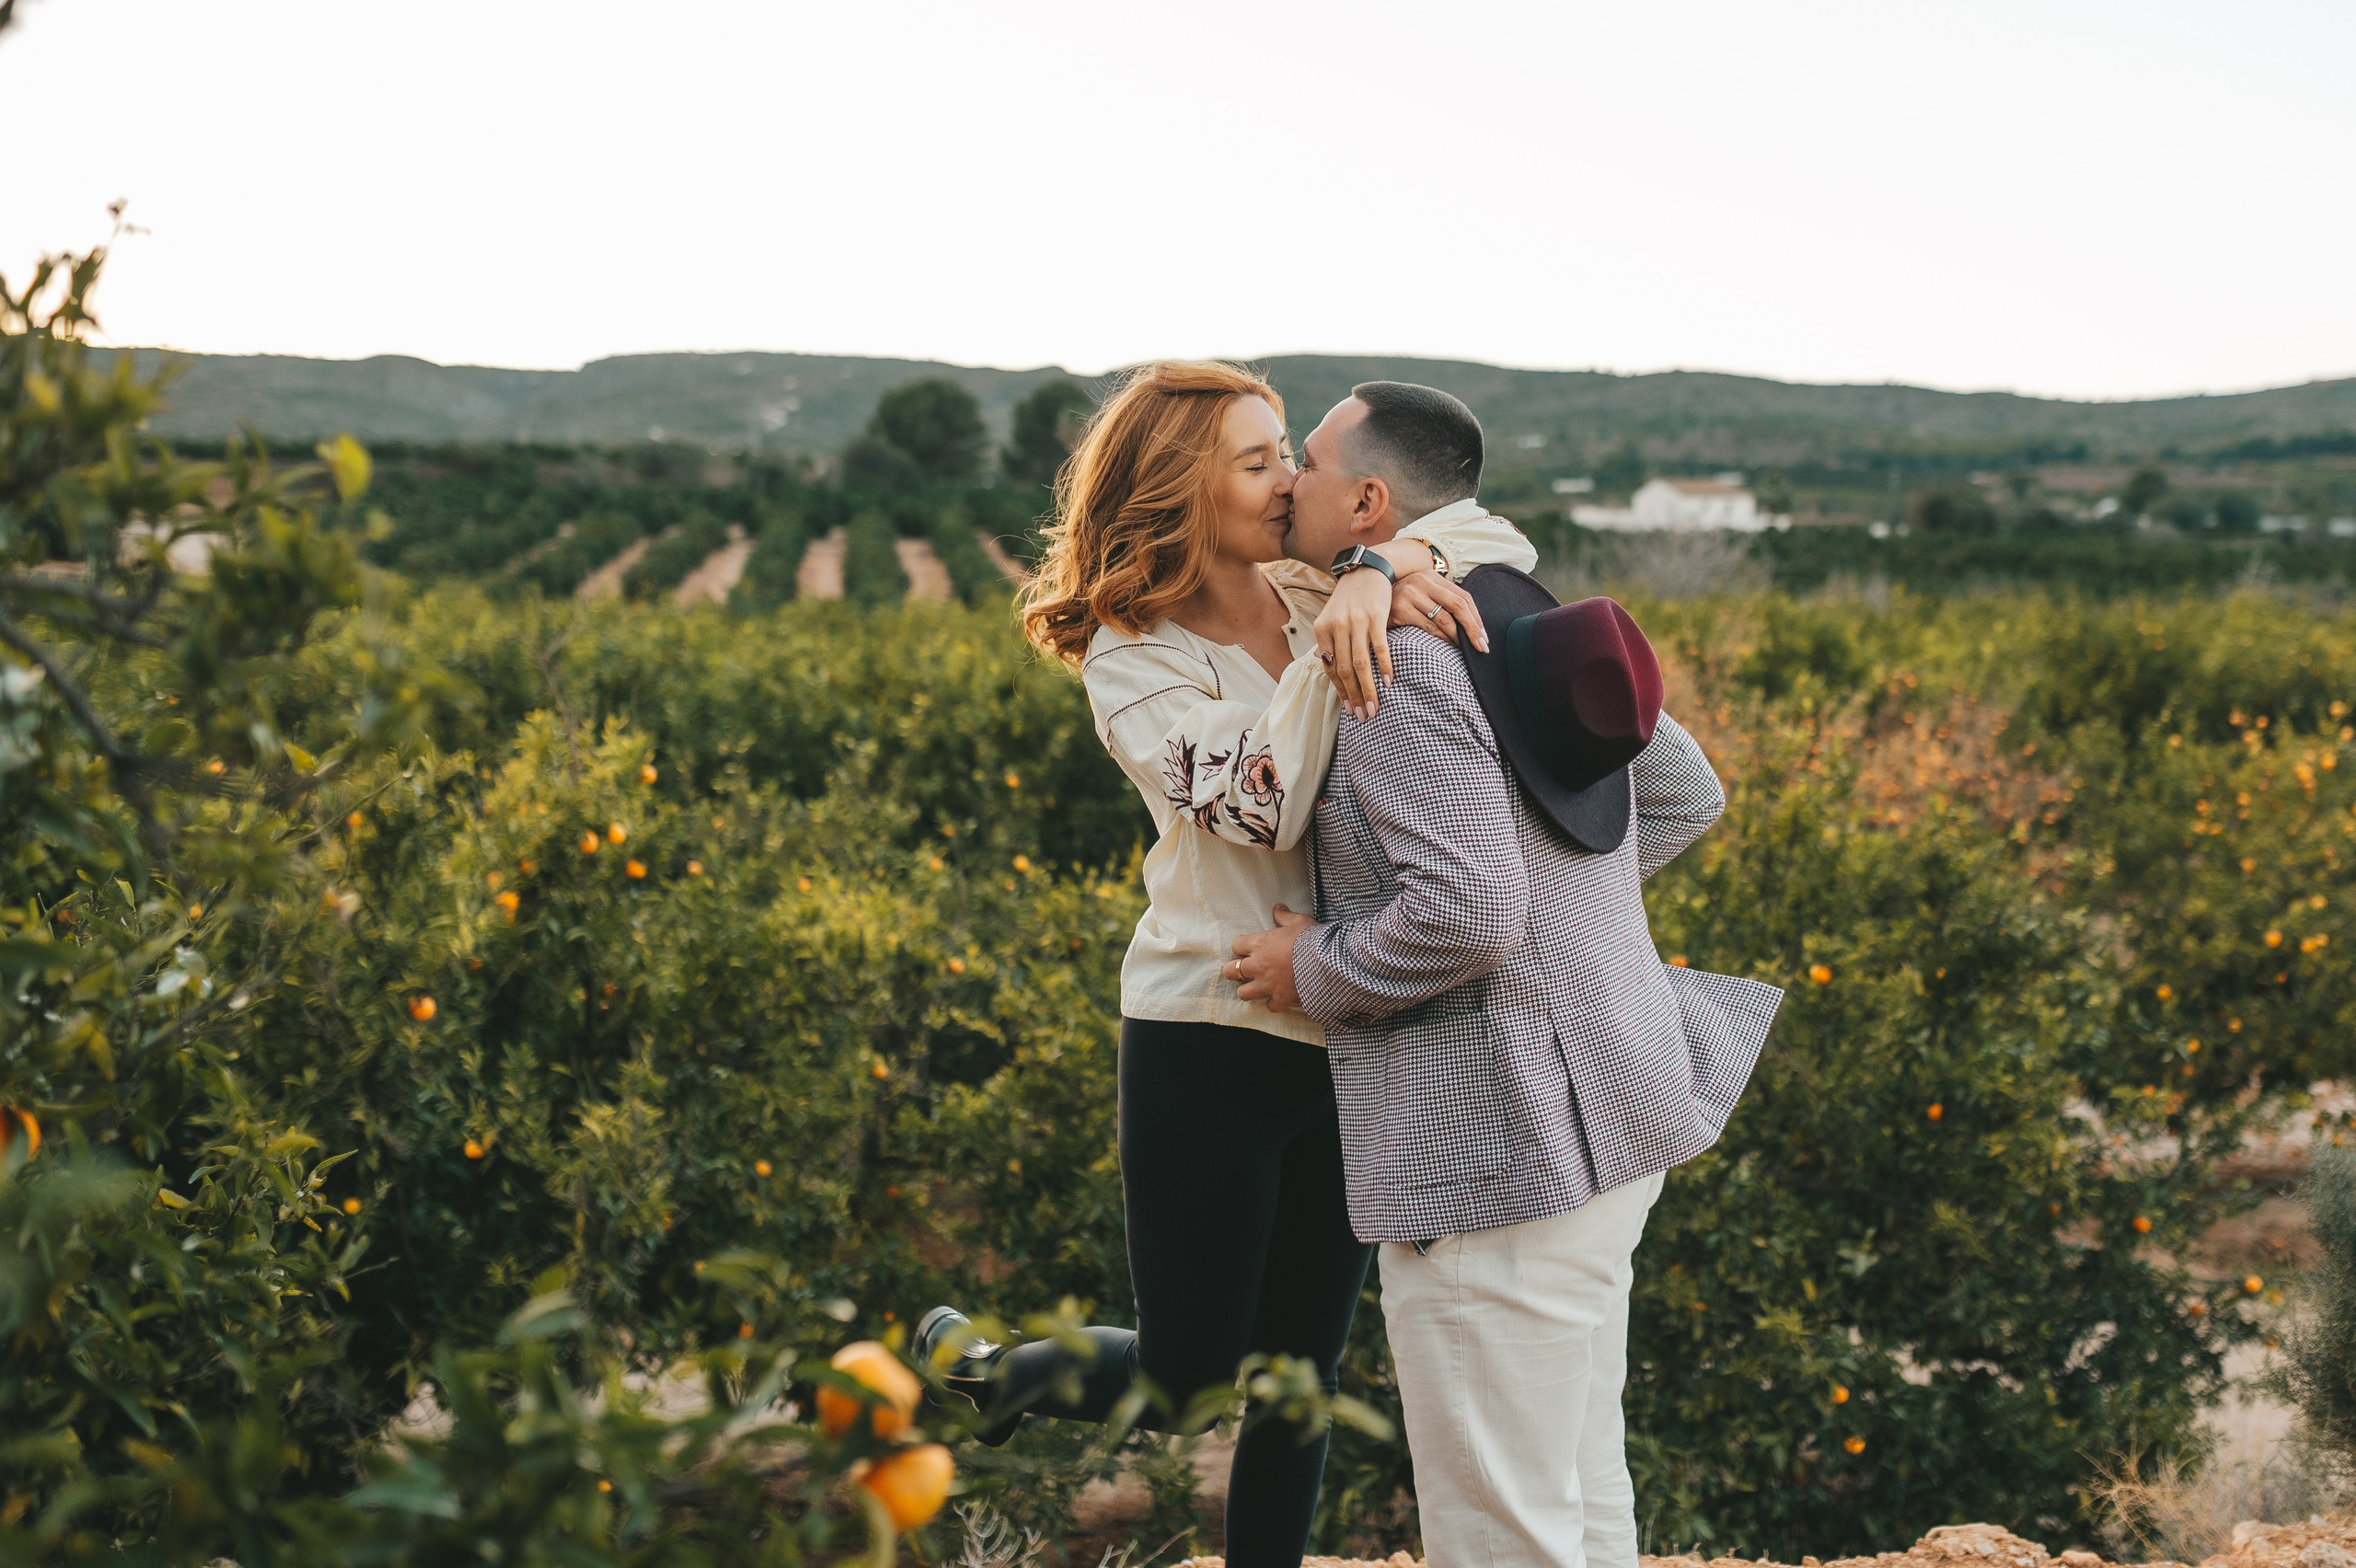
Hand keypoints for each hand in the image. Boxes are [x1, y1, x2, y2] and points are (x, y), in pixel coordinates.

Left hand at [1229, 904, 1309, 1013]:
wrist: (1328, 963)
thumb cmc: (1312, 939)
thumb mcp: (1299, 921)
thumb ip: (1285, 916)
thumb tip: (1277, 907)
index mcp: (1260, 944)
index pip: (1236, 945)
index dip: (1240, 947)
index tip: (1247, 949)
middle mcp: (1258, 965)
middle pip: (1230, 971)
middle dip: (1234, 970)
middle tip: (1242, 970)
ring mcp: (1268, 984)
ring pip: (1243, 993)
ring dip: (1247, 990)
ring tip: (1255, 987)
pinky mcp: (1280, 999)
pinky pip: (1269, 1006)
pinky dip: (1273, 1003)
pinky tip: (1278, 998)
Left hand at [1313, 569, 1391, 720]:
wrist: (1366, 570)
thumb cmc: (1350, 598)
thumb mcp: (1332, 618)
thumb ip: (1329, 642)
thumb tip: (1327, 667)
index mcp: (1323, 629)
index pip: (1330, 668)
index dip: (1340, 691)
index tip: (1349, 709)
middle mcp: (1337, 627)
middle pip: (1345, 670)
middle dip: (1354, 697)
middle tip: (1363, 716)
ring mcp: (1356, 622)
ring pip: (1361, 664)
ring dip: (1368, 690)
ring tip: (1374, 707)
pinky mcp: (1376, 617)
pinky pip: (1379, 648)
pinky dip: (1384, 668)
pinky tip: (1388, 683)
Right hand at [1390, 573, 1488, 651]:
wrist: (1365, 598)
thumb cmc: (1399, 602)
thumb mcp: (1421, 594)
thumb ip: (1440, 601)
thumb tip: (1471, 625)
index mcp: (1432, 576)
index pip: (1463, 596)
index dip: (1476, 618)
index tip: (1483, 637)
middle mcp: (1423, 581)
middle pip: (1458, 605)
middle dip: (1473, 629)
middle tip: (1482, 647)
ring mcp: (1411, 593)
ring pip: (1444, 618)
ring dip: (1457, 637)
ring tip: (1464, 649)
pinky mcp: (1400, 608)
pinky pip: (1428, 627)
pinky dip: (1441, 639)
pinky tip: (1447, 647)